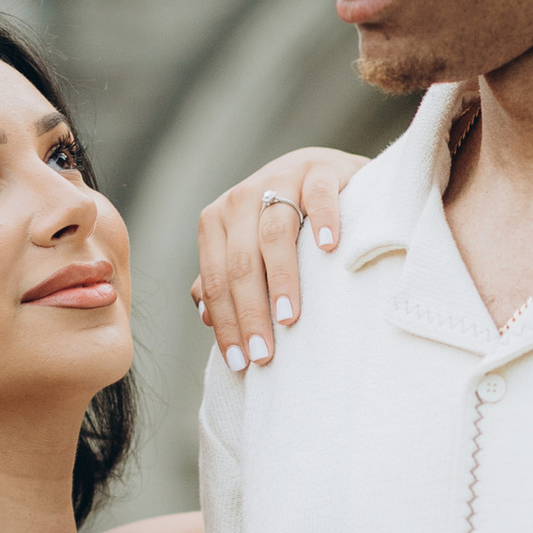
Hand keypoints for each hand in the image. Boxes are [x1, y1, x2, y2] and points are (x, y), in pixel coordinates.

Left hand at [193, 149, 367, 370]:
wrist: (325, 173)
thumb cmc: (285, 223)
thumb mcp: (249, 247)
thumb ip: (225, 277)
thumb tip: (204, 317)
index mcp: (217, 219)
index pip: (216, 278)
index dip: (226, 323)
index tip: (241, 362)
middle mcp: (242, 197)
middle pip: (241, 261)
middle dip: (250, 312)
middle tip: (264, 354)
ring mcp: (282, 178)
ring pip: (274, 233)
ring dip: (281, 279)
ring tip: (289, 319)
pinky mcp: (320, 170)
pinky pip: (319, 196)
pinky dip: (323, 220)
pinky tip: (328, 249)